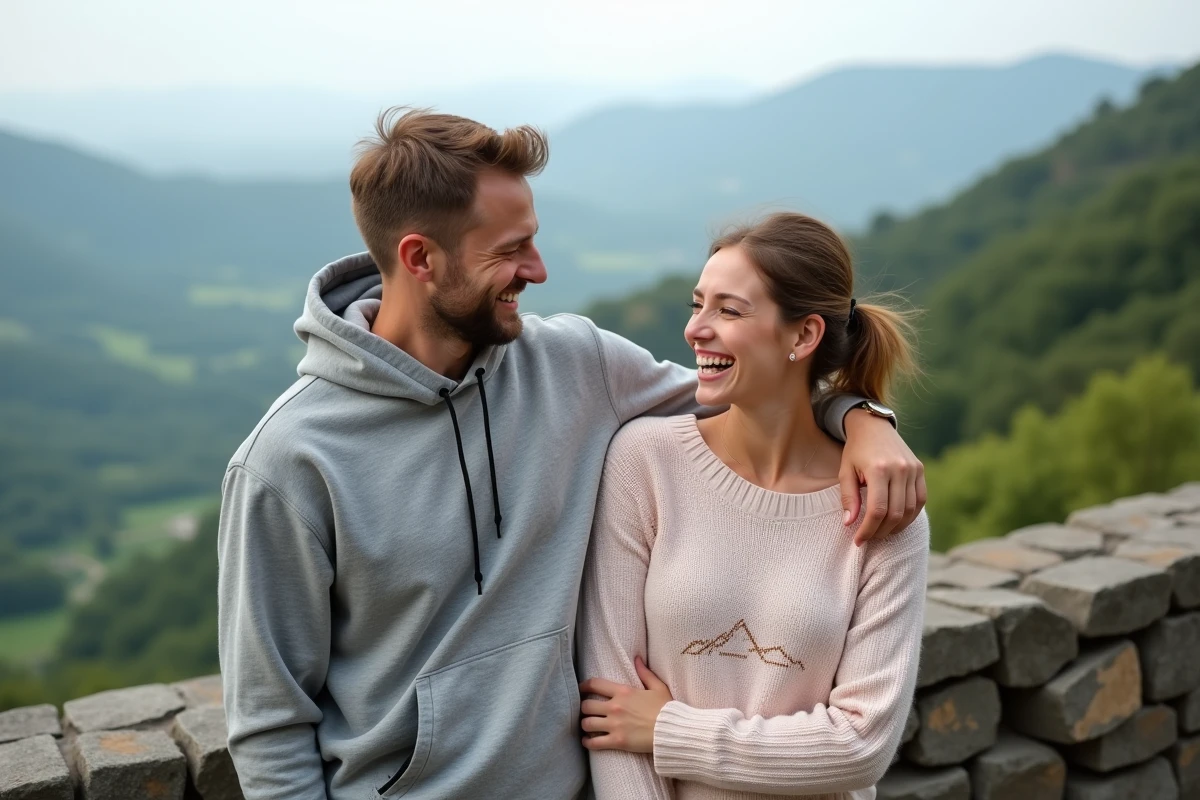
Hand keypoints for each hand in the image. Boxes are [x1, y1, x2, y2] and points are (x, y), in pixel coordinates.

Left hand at [578, 657, 672, 753]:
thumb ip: (645, 672)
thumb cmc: (666, 708)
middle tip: (587, 711)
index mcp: (623, 692)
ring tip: (588, 726)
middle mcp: (615, 707)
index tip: (581, 689)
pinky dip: (588, 742)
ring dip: (585, 725)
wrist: (672, 730)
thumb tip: (637, 658)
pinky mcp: (617, 741)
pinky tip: (587, 741)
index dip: (584, 686)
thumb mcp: (657, 686)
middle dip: (584, 708)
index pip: (594, 684)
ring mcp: (614, 725)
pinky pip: (594, 742)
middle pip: (586, 705)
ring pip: (587, 724)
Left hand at [839, 409, 925, 544]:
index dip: (868, 530)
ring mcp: (913, 469)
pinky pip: (920, 500)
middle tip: (869, 538)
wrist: (873, 426)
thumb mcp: (845, 472)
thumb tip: (849, 523)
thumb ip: (848, 498)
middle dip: (881, 531)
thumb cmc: (855, 451)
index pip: (877, 510)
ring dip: (896, 527)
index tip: (858, 540)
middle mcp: (899, 469)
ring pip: (910, 510)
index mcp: (878, 469)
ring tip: (881, 532)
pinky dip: (910, 515)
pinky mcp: (920, 469)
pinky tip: (896, 521)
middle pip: (895, 513)